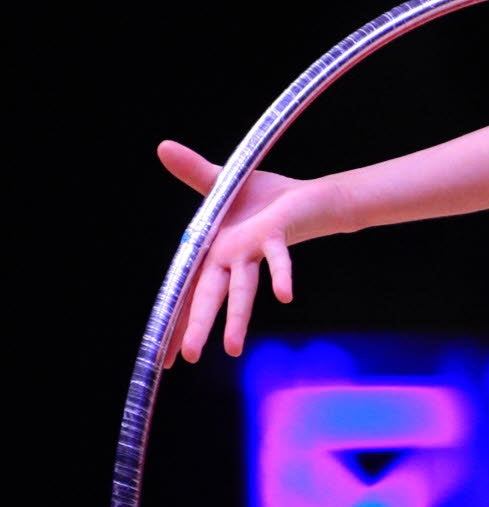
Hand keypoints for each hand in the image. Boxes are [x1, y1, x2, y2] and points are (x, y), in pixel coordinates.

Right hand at [159, 140, 323, 366]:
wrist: (308, 197)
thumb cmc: (264, 199)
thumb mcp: (221, 182)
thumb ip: (194, 170)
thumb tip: (163, 146)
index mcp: (211, 251)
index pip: (186, 289)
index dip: (173, 318)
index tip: (161, 353)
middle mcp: (230, 257)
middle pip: (207, 296)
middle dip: (194, 327)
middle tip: (184, 359)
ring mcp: (253, 250)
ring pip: (242, 289)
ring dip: (237, 318)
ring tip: (232, 350)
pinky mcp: (277, 237)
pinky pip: (278, 259)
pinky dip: (282, 275)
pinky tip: (286, 295)